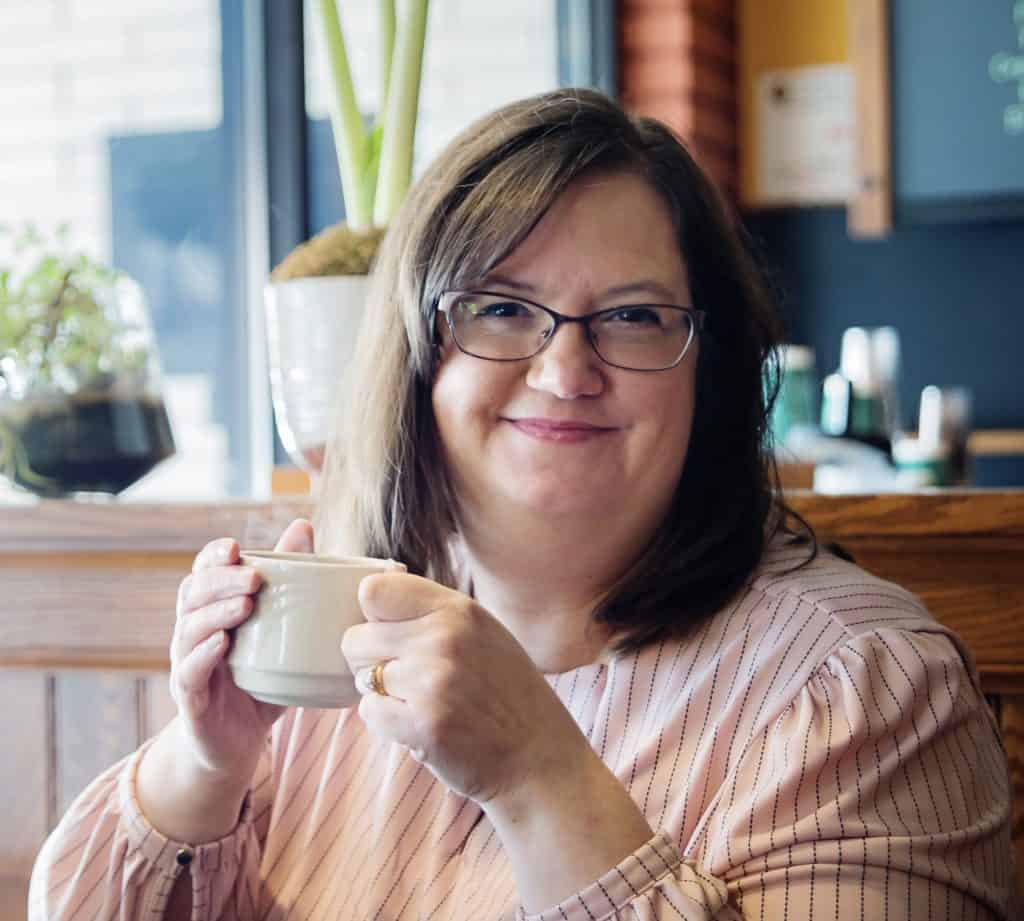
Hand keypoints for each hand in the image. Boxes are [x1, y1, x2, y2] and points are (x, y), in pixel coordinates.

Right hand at [169, 518, 314, 784]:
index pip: (203, 572)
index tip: (235, 547)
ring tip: (245, 606)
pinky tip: (222, 644)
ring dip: (215, 613)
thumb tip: (303, 527)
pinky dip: (203, 655)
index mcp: (212, 610)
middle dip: (220, 581)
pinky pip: (188, 672)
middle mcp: (193, 632)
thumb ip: (289, 581)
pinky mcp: (190, 698)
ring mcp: (187, 664)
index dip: (213, 557)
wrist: (236, 744)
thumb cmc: (261, 679)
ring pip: (189, 629)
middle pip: (192, 595)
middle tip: (254, 578)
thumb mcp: (280, 631)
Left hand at [341, 573, 592, 803]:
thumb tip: (371, 601)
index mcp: (459, 609)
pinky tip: (420, 725)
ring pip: (361, 677)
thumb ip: (434, 614)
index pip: (374, 590)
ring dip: (382, 693)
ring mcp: (433, 681)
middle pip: (355, 637)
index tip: (389, 633)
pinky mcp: (423, 725)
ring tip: (422, 703)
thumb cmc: (506, 694)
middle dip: (370, 660)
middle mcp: (445, 638)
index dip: (373, 616)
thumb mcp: (483, 633)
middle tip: (406, 678)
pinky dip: (387, 722)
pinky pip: (369, 712)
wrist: (537, 758)